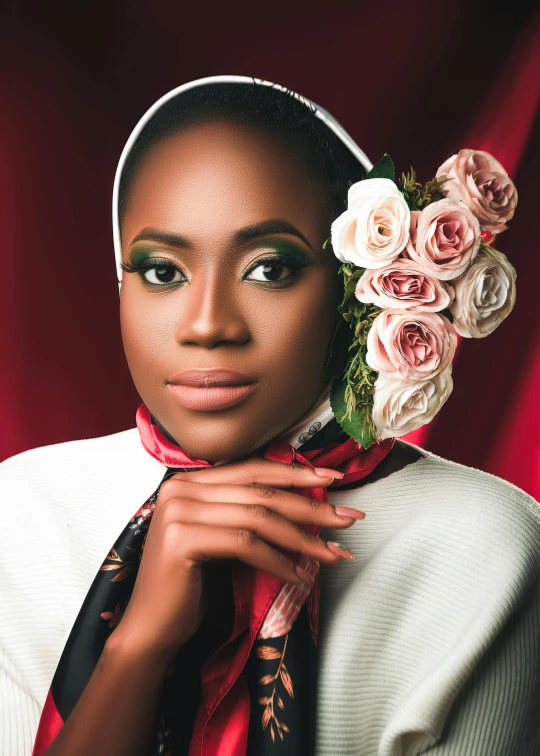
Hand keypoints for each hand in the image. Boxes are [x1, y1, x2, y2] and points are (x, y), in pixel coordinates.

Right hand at [113, 458, 363, 658]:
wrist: (151, 627)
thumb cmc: (190, 584)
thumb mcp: (219, 538)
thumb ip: (244, 512)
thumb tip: (305, 503)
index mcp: (189, 481)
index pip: (252, 470)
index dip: (295, 473)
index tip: (332, 480)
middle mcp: (180, 488)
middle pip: (260, 492)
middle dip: (310, 506)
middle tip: (348, 519)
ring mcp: (179, 512)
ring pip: (258, 517)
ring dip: (303, 538)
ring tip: (333, 553)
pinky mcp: (182, 539)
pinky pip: (246, 543)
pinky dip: (278, 560)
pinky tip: (298, 575)